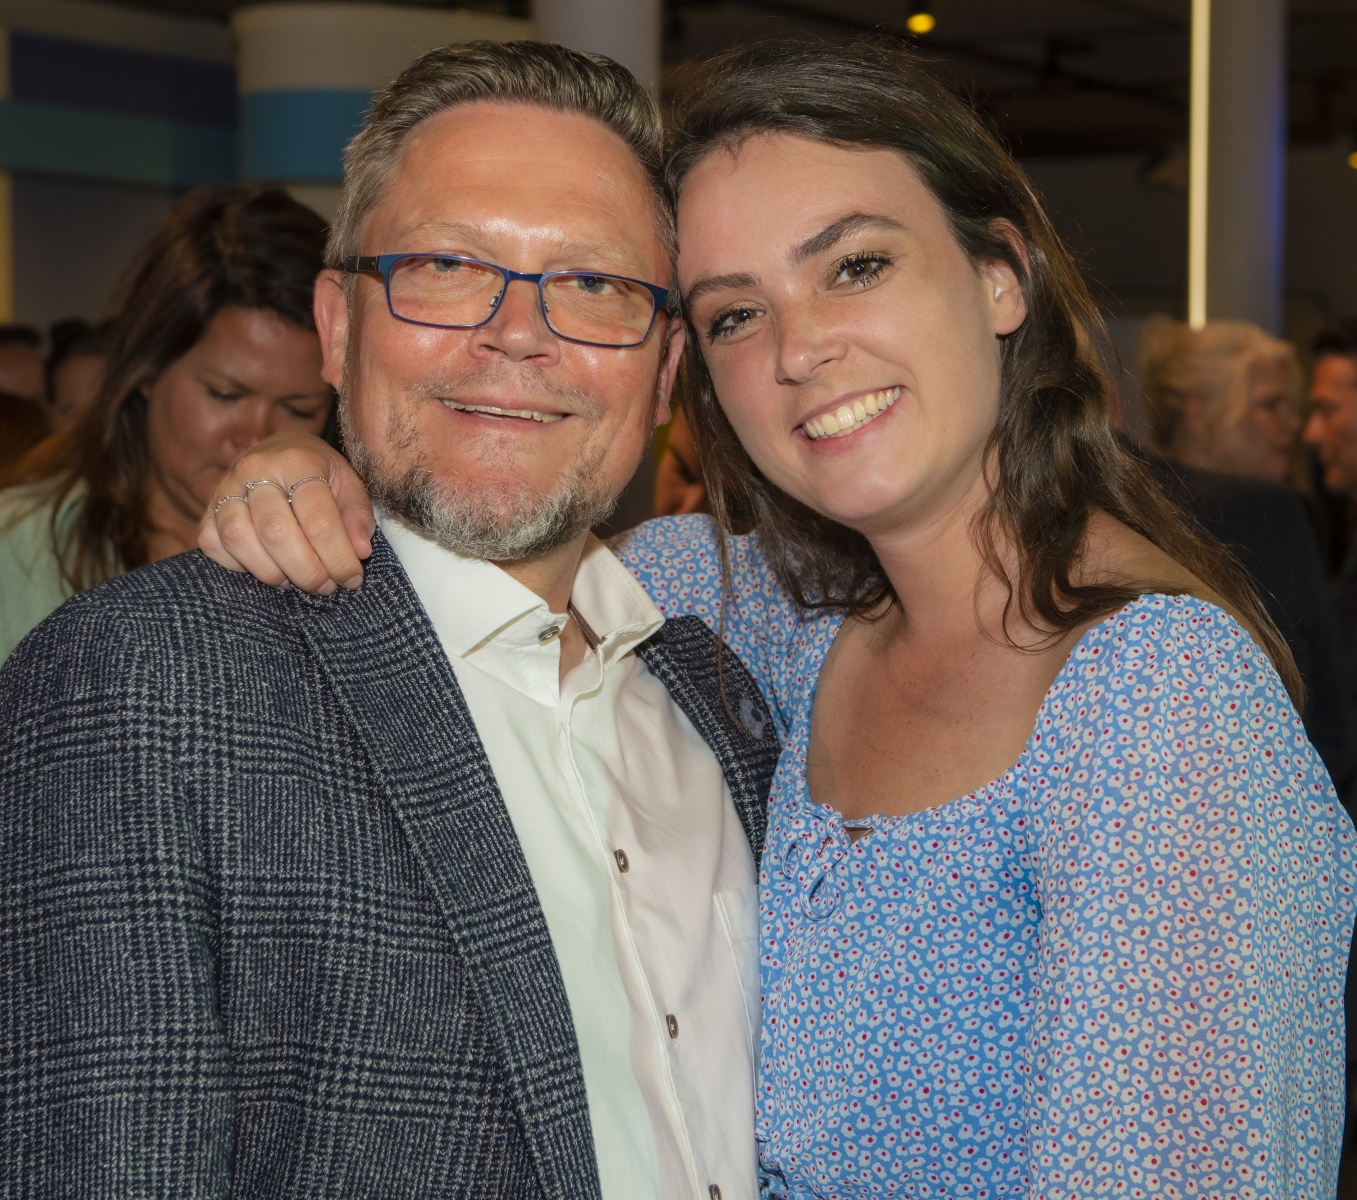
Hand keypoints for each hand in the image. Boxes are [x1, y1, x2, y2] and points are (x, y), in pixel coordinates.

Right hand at [198, 433, 374, 593]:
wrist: (280, 455)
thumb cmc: (320, 476)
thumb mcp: (350, 486)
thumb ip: (358, 517)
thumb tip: (360, 551)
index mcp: (297, 460)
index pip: (318, 520)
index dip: (338, 558)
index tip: (352, 578)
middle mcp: (254, 469)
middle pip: (276, 532)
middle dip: (307, 571)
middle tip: (326, 586)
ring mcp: (224, 489)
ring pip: (239, 539)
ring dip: (273, 572)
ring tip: (297, 580)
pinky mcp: (205, 511)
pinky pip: (215, 547)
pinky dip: (241, 567)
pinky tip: (269, 567)